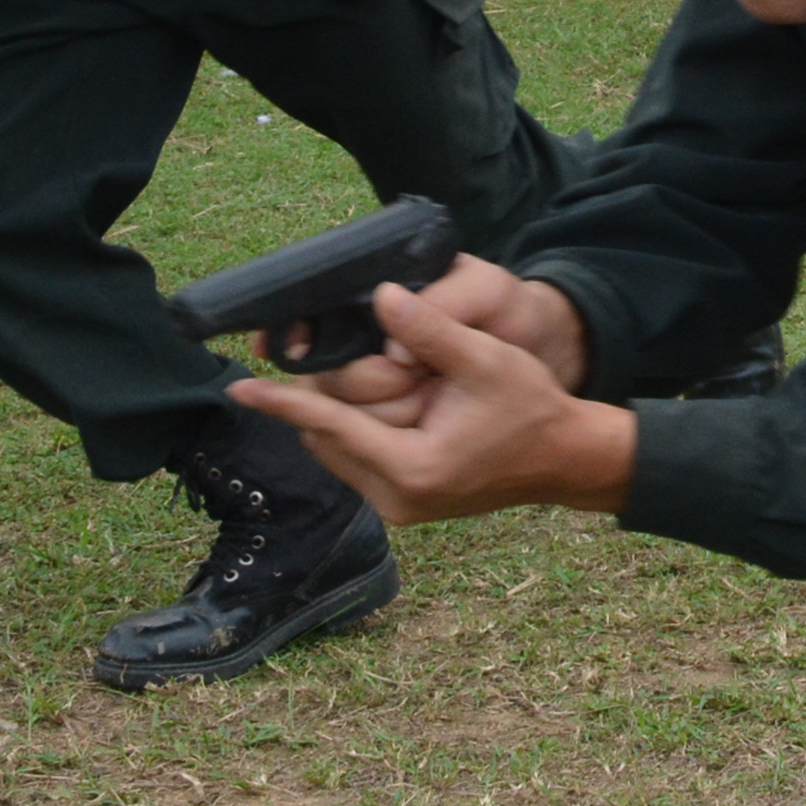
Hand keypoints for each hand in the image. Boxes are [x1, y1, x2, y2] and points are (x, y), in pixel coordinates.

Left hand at [231, 259, 631, 523]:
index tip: (240, 388)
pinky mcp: (406, 505)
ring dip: (334, 417)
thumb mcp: (484, 359)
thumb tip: (380, 297)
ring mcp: (400, 508)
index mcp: (411, 467)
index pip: (329, 426)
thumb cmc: (530, 407)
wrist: (565, 458)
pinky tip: (372, 402)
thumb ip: (429, 331)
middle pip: (326, 441)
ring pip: (338, 452)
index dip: (283, 403)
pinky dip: (355, 431)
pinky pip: (358, 462)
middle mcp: (396, 499)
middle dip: (313, 401)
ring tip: (345, 375)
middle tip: (311, 356)